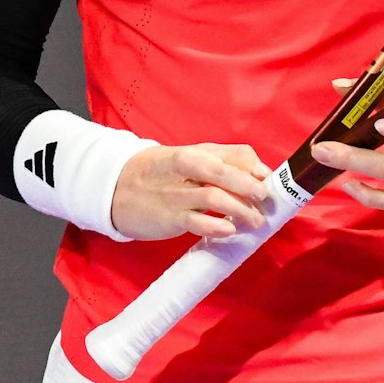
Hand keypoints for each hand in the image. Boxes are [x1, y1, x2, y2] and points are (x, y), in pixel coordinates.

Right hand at [110, 143, 270, 241]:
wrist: (113, 188)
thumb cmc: (158, 174)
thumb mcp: (186, 158)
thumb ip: (221, 160)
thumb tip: (259, 171)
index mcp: (192, 153)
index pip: (232, 155)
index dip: (255, 169)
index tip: (270, 182)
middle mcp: (185, 170)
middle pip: (224, 173)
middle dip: (250, 187)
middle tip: (266, 201)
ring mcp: (176, 195)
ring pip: (215, 198)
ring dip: (241, 210)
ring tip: (255, 221)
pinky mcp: (170, 218)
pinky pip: (197, 222)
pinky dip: (217, 226)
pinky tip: (229, 230)